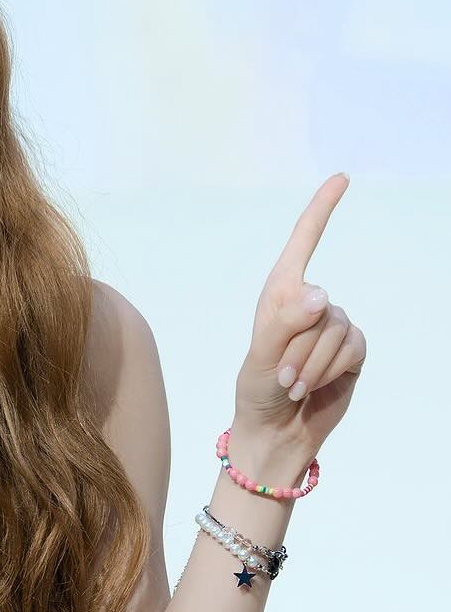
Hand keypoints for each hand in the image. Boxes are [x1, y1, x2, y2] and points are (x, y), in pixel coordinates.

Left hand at [233, 173, 366, 461]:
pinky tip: (316, 387)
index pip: (303, 244)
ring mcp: (333, 326)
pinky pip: (352, 348)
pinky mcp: (352, 350)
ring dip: (312, 364)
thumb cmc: (258, 392)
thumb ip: (285, 324)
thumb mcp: (261, 359)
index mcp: (279, 295)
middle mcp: (309, 304)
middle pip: (318, 306)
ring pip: (335, 330)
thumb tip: (320, 295)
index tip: (341, 179)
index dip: (321, 210)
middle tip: (281, 376)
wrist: (277, 432)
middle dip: (297, 347)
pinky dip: (330, 371)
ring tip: (294, 385)